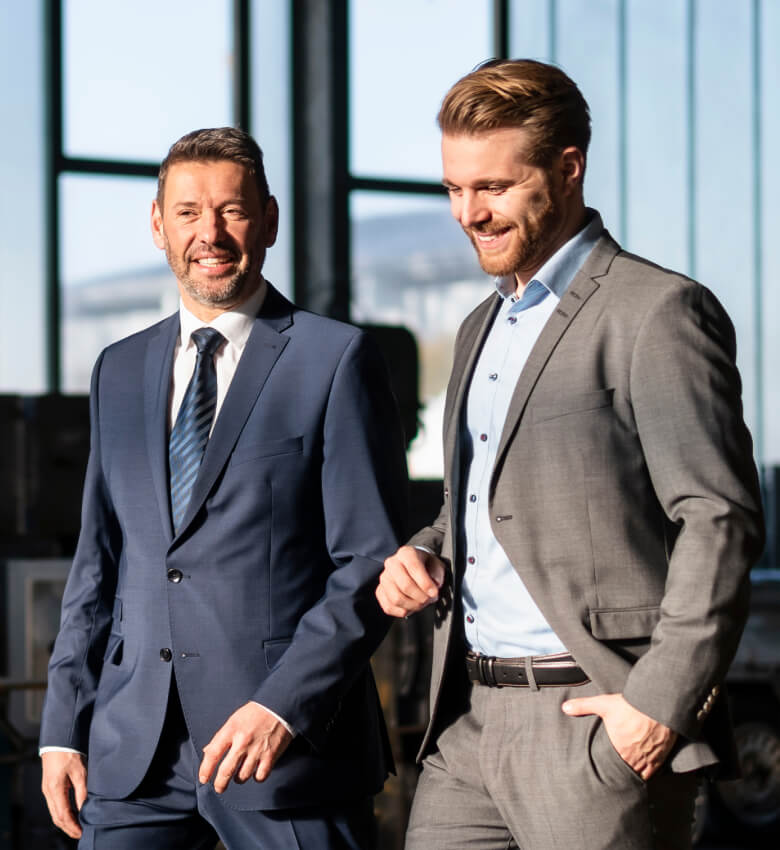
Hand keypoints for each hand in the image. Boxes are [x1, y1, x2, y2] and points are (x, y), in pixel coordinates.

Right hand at [41, 750, 86, 838]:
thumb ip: (82, 791)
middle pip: (57, 817)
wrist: (58, 740)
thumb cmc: (70, 753)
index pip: (63, 815)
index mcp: (55, 789)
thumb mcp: (80, 772)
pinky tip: (72, 813)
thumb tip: (85, 808)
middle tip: (80, 833)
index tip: (82, 832)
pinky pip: (54, 805)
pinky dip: (62, 812)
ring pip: (54, 812)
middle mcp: (48, 792)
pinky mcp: (49, 786)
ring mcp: (47, 790)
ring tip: (77, 826)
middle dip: (68, 827)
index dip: (73, 826)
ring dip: (65, 821)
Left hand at [199, 702, 291, 792]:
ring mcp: (257, 750)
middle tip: (219, 787)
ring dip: (239, 778)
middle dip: (220, 784)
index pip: (213, 754)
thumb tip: (207, 752)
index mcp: (231, 730)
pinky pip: (260, 776)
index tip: (204, 778)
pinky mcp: (271, 755)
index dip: (205, 769)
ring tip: (240, 774)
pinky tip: (256, 771)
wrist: (280, 705)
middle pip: (226, 771)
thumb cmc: (255, 712)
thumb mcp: (234, 720)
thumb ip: (221, 737)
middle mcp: (243, 741)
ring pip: (242, 776)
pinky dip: (257, 777)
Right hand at [376, 545, 445, 617]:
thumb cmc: (424, 565)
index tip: (434, 593)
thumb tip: (435, 584)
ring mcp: (384, 578)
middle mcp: (392, 564)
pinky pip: (388, 607)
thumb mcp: (436, 563)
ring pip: (396, 599)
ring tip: (421, 603)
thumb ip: (437, 573)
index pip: (414, 567)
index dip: (425, 583)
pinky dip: (402, 611)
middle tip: (430, 599)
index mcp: (406, 553)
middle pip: (405, 585)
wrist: (413, 566)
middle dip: (420, 597)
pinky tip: (411, 607)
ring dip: (412, 606)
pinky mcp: (380, 591)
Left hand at [562, 692, 676, 779]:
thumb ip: (583, 707)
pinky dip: (648, 773)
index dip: (607, 770)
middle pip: (625, 771)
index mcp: (619, 749)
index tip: (603, 771)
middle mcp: (633, 758)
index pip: (610, 767)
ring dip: (634, 773)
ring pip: (639, 774)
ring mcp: (648, 759)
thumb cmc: (631, 705)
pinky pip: (654, 772)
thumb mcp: (604, 704)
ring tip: (627, 774)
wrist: (657, 706)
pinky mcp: (661, 757)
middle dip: (620, 772)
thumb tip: (564, 708)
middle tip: (614, 774)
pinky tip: (644, 771)